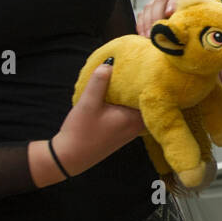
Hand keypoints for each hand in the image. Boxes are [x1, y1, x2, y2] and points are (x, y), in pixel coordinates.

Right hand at [37, 62, 144, 185]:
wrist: (70, 158)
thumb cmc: (80, 132)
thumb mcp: (88, 103)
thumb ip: (99, 82)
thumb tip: (109, 62)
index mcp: (134, 119)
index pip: (151, 96)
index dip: (151, 80)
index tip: (150, 65)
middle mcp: (138, 126)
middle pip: (147, 101)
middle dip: (145, 85)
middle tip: (143, 66)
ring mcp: (132, 130)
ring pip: (140, 107)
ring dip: (136, 95)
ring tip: (134, 76)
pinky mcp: (124, 132)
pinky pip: (133, 113)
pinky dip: (129, 103)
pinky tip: (122, 93)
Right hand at [136, 0, 206, 36]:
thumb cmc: (201, 4)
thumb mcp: (206, 5)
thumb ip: (205, 10)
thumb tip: (204, 25)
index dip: (173, 2)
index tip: (170, 13)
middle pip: (160, 0)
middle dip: (156, 16)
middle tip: (156, 32)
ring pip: (150, 6)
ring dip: (147, 22)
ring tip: (148, 36)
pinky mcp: (154, 6)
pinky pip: (143, 13)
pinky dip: (141, 23)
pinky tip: (142, 34)